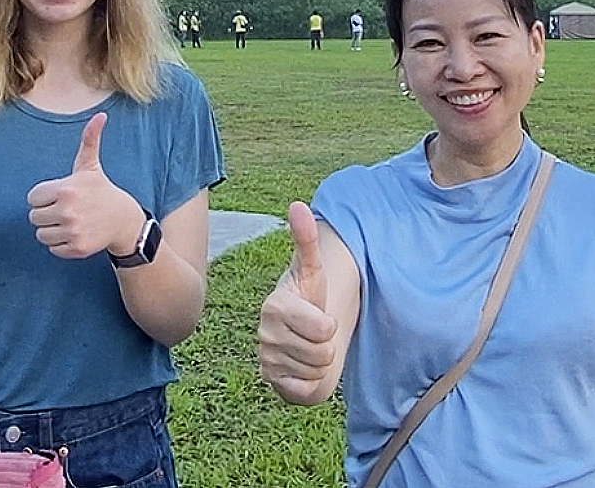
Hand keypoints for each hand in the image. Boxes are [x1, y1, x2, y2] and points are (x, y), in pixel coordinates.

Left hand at [27, 112, 144, 258]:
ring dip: (52, 229)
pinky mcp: (76, 249)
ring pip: (41, 234)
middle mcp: (67, 211)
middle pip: (34, 217)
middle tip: (64, 208)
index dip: (44, 196)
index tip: (60, 195)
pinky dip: (60, 243)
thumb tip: (100, 115)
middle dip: (46, 213)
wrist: (122, 219)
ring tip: (69, 221)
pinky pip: (52, 248)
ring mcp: (72, 231)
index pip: (32, 198)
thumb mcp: (91, 166)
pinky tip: (74, 233)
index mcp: (65, 189)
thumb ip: (89, 140)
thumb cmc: (100, 190)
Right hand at [257, 202, 337, 401]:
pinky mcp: (271, 382)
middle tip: (315, 333)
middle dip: (326, 345)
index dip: (329, 326)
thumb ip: (306, 239)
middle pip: (321, 353)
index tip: (320, 316)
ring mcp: (266, 359)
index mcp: (274, 306)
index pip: (322, 329)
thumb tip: (298, 204)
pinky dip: (310, 382)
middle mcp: (264, 334)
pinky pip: (304, 390)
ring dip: (319, 362)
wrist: (303, 329)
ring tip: (309, 346)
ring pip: (315, 371)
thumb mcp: (314, 269)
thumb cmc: (310, 296)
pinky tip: (302, 366)